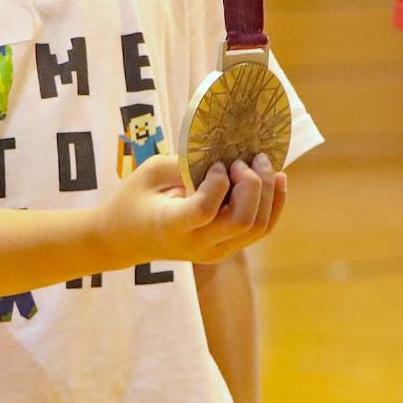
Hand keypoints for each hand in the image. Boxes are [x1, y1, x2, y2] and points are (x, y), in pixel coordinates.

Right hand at [99, 154, 286, 266]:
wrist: (125, 239)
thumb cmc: (135, 199)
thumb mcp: (150, 172)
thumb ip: (186, 163)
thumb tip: (225, 151)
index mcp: (171, 225)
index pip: (205, 210)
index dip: (218, 183)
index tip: (215, 164)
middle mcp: (197, 245)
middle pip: (242, 221)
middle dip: (253, 185)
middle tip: (245, 160)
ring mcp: (214, 251)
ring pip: (258, 228)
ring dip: (269, 193)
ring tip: (263, 163)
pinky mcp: (226, 249)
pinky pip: (259, 230)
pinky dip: (274, 204)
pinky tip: (277, 180)